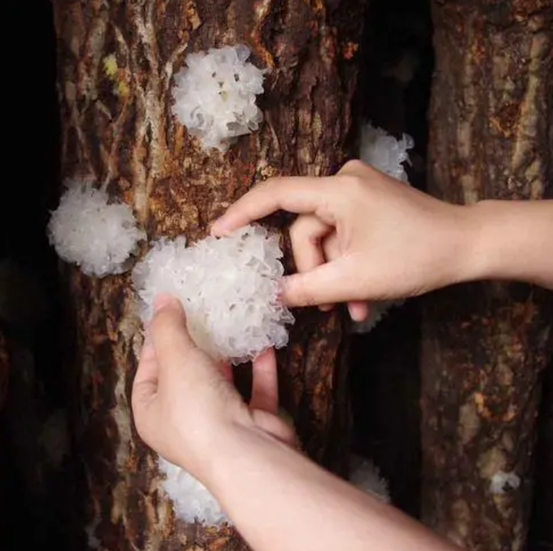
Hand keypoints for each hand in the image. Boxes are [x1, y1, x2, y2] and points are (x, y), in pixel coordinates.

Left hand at [132, 294, 296, 478]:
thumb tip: (161, 299)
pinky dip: (259, 370)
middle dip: (194, 346)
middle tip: (202, 314)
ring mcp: (220, 425)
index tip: (169, 314)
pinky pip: (255, 392)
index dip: (155, 342)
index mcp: (152, 414)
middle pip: (185, 377)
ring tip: (230, 325)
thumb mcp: (175, 360)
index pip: (147, 372)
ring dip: (228, 357)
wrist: (247, 454)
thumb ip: (168, 328)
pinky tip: (264, 345)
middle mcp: (183, 423)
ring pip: (221, 384)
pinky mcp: (252, 424)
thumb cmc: (197, 409)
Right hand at [211, 160, 473, 318]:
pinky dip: (346, 263)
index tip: (218, 232)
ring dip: (333, 274)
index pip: (276, 194)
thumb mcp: (355, 280)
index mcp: (339, 190)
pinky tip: (361, 293)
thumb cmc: (417, 257)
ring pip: (324, 238)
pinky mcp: (367, 202)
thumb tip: (273, 293)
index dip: (242, 212)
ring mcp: (357, 190)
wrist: (468, 245)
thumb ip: (307, 288)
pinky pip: (341, 234)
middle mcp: (344, 181)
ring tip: (353, 306)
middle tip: (329, 305)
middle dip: (314, 270)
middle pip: (305, 231)